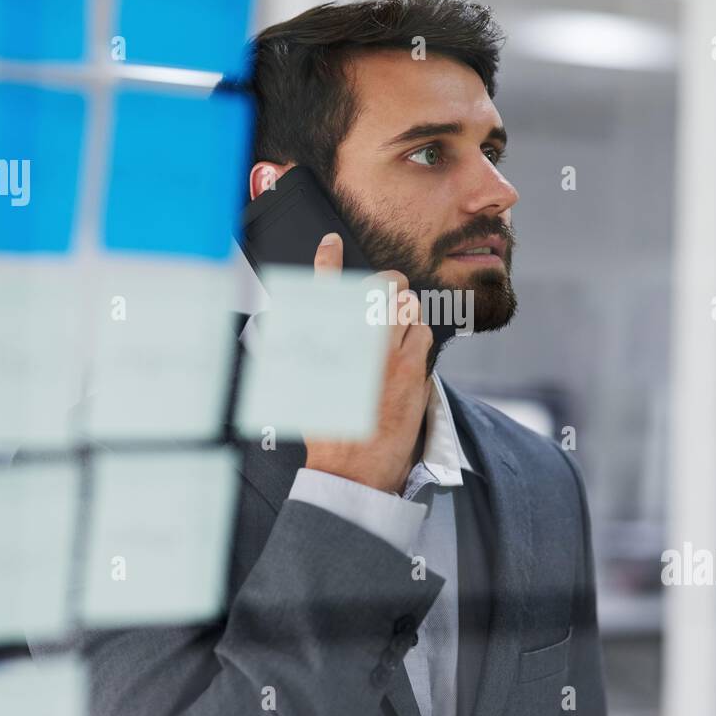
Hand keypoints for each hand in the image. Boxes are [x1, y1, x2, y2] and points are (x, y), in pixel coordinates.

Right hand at [303, 233, 431, 494]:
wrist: (352, 471)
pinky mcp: (413, 373)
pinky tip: (405, 357)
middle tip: (386, 295)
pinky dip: (416, 340)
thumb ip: (297, 348)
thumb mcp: (300, 387)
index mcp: (324, 345)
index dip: (326, 261)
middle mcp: (357, 345)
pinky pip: (423, 338)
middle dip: (388, 286)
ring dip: (404, 315)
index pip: (323, 290)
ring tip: (394, 336)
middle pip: (384, 288)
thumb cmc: (326, 431)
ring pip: (410, 310)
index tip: (330, 244)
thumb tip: (292, 323)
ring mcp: (390, 357)